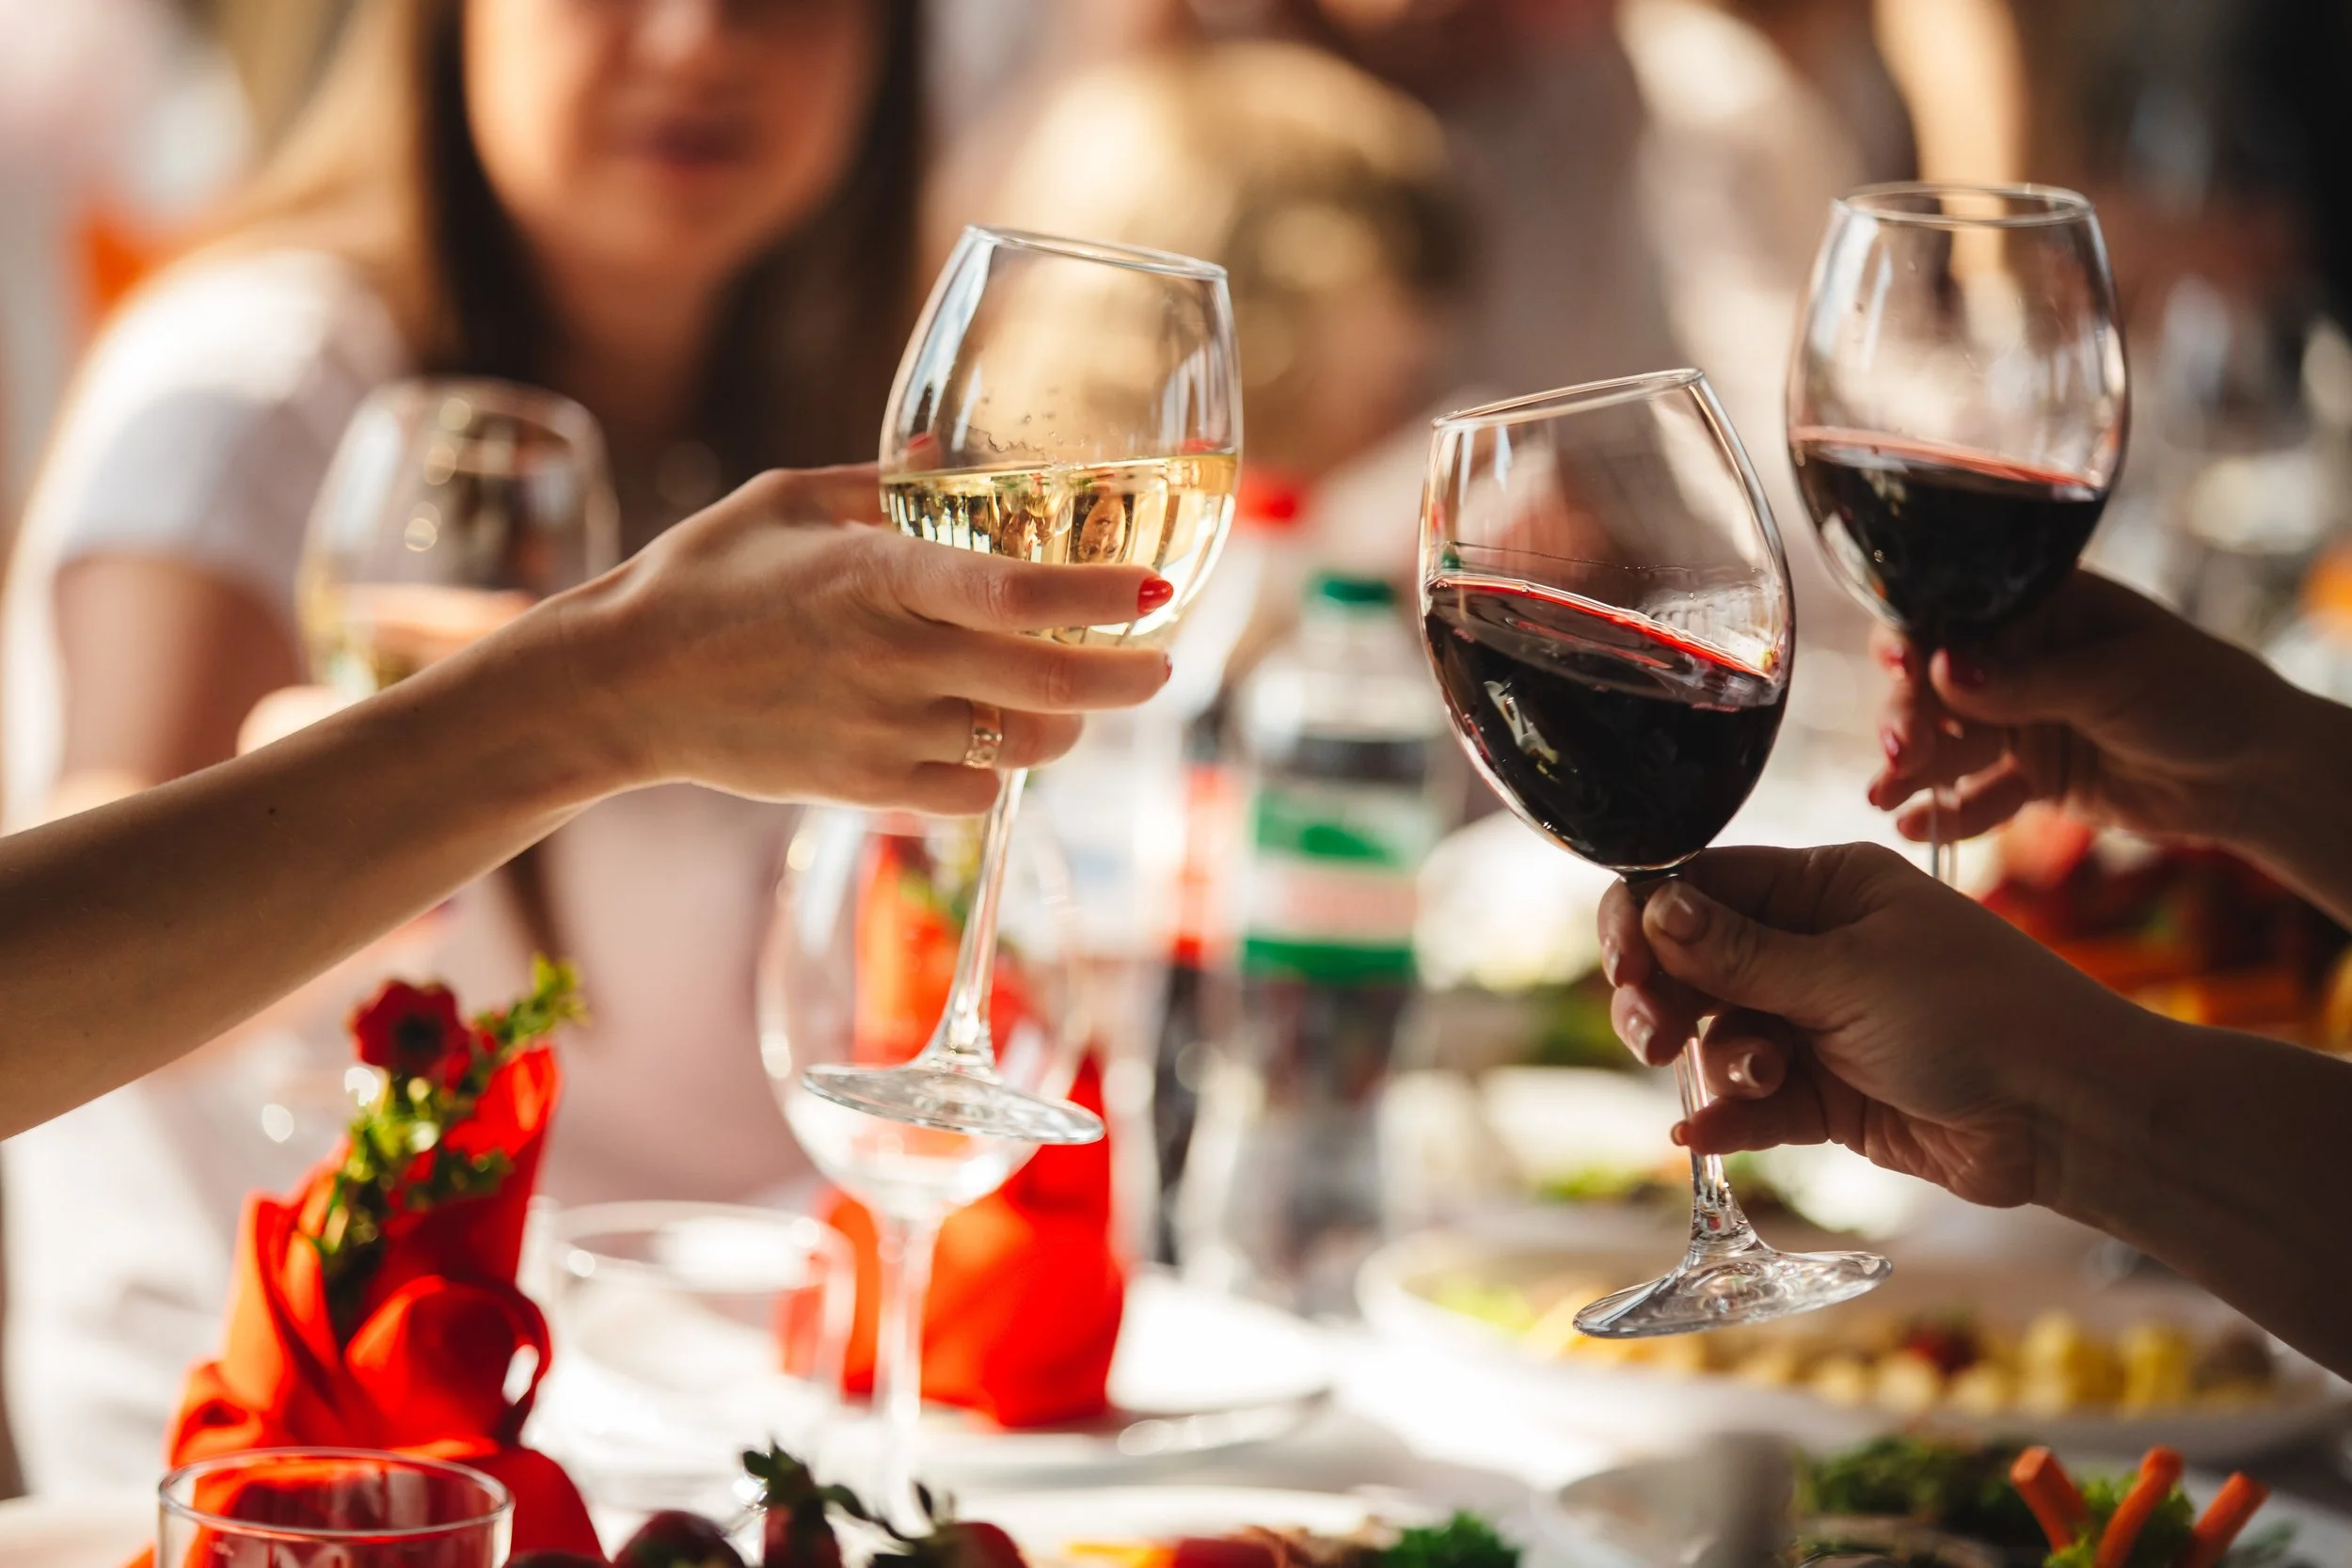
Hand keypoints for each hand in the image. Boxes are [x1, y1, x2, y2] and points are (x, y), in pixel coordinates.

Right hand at [528, 464, 1171, 812]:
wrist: (622, 685)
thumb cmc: (701, 576)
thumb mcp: (785, 500)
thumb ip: (878, 481)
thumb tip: (942, 457)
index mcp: (879, 576)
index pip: (1020, 594)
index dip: (1101, 598)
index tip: (1156, 590)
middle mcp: (892, 659)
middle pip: (1050, 684)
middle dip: (1127, 679)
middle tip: (1160, 665)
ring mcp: (882, 731)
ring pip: (1023, 747)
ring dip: (1067, 726)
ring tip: (1073, 698)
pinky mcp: (866, 786)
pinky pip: (973, 792)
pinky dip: (999, 769)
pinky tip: (990, 736)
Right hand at [1598, 842, 2140, 1208]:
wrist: (2067, 1114)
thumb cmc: (1978, 1013)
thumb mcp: (1847, 973)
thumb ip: (1738, 952)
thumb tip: (1652, 907)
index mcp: (1823, 887)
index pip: (1700, 886)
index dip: (1647, 921)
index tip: (1624, 966)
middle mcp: (1812, 947)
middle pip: (1692, 964)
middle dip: (1663, 999)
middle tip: (1653, 1037)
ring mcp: (1817, 1022)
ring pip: (1717, 1036)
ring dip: (1718, 1059)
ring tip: (1757, 1080)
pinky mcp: (1827, 1094)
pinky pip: (1751, 1100)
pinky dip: (1727, 1115)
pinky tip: (1702, 1134)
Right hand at [1867, 570, 2300, 846]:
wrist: (2255, 774)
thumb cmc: (2202, 695)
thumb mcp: (2114, 679)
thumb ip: (2025, 682)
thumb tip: (1941, 671)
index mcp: (2039, 609)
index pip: (1954, 616)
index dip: (1914, 640)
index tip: (1901, 667)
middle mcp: (2019, 660)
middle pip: (1935, 684)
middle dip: (1908, 716)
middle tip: (1898, 752)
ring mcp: (2021, 720)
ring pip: (1947, 742)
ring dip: (1913, 769)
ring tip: (1883, 797)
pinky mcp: (2032, 777)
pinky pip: (1977, 795)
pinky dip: (1948, 813)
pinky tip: (1914, 829)